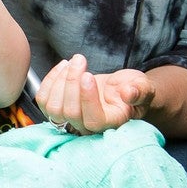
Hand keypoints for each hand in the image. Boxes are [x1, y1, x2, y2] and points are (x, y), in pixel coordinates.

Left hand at [36, 53, 154, 134]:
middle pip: (70, 112)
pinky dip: (49, 80)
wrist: (120, 90)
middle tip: (80, 60)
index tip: (88, 75)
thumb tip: (129, 94)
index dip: (87, 99)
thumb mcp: (143, 87)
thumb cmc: (132, 89)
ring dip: (59, 80)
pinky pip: (43, 100)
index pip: (93, 120)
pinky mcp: (58, 109)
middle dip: (72, 82)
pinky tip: (63, 66)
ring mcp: (71, 121)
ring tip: (74, 62)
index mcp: (111, 124)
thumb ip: (140, 91)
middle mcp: (88, 127)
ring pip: (53, 108)